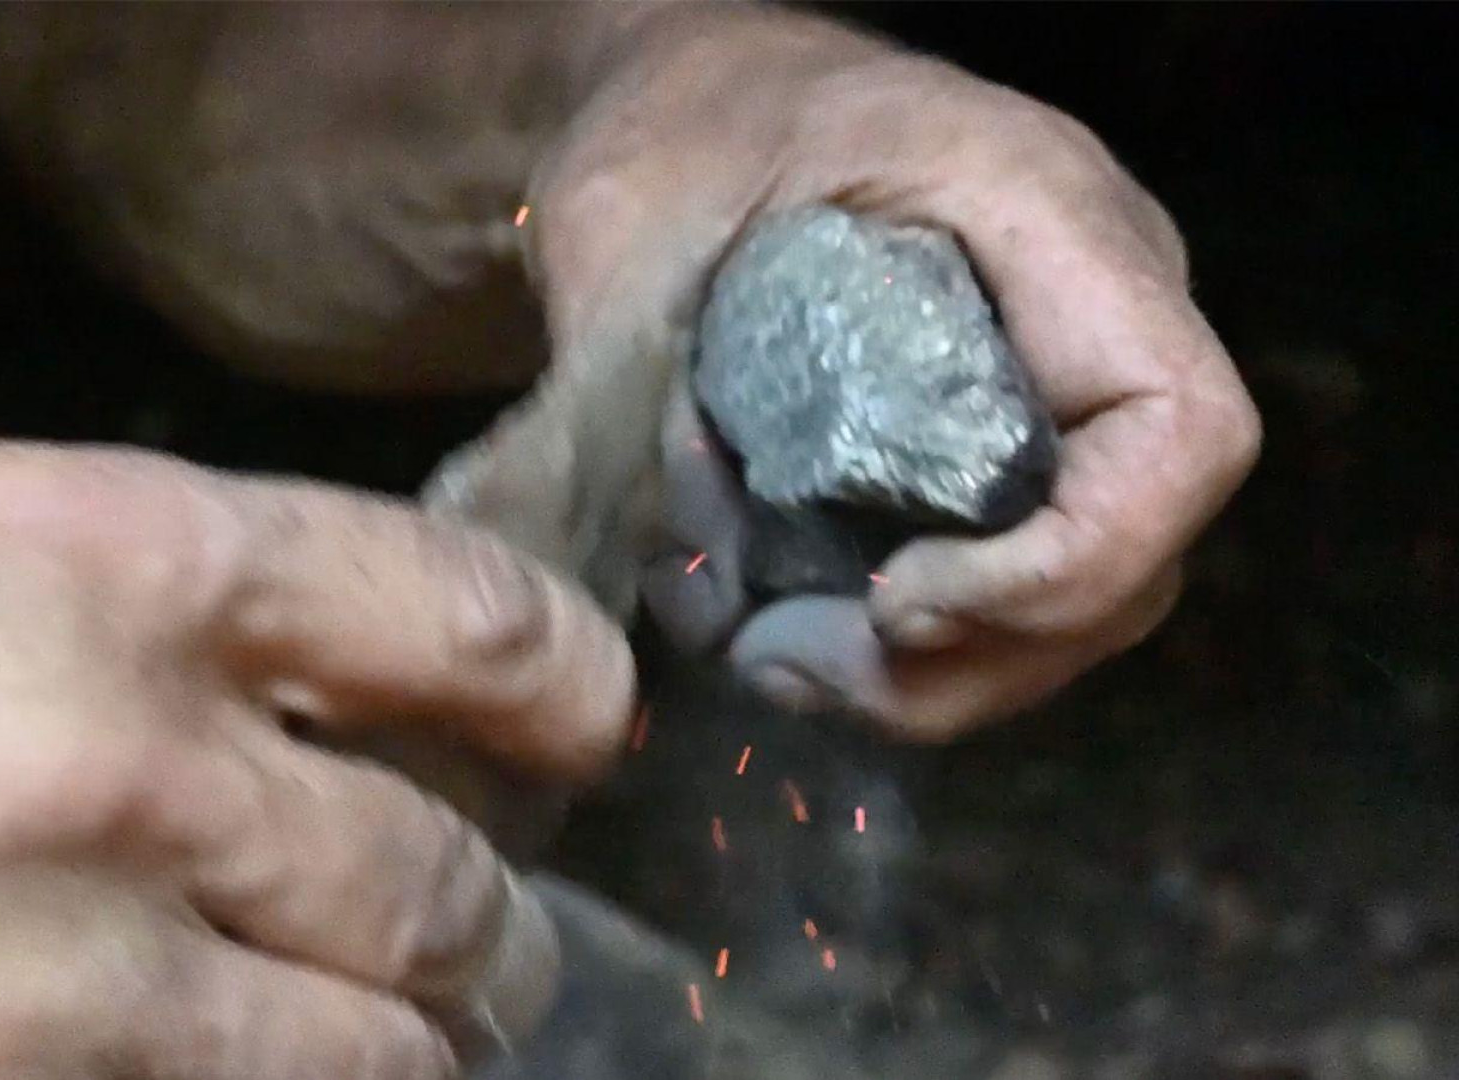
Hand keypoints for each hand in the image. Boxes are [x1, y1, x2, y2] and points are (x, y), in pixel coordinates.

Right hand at [0, 442, 633, 1078]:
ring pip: (369, 1048)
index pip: (438, 606)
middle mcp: (119, 753)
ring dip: (413, 1056)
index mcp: (89, 559)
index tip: (587, 718)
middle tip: (497, 950)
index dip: (554, 670)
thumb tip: (247, 624)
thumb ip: (60, 578)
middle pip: (426, 871)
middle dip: (487, 929)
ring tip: (420, 1052)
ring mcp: (72, 970)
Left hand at [425, 5, 1258, 738]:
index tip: (895, 604)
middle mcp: (1096, 304)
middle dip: (980, 655)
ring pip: (1087, 594)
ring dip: (945, 677)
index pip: (1177, 428)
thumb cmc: (682, 119)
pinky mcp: (1016, 432)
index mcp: (1045, 216)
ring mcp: (1067, 377)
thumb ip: (629, 380)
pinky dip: (930, 651)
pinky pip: (1024, 578)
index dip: (1069, 561)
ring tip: (782, 667)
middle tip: (799, 666)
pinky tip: (802, 645)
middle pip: (1138, 551)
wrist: (705, 89)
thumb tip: (682, 588)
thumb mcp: (625, 216)